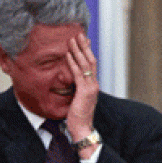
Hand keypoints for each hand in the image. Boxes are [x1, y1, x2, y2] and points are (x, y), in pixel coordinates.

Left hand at [64, 33, 98, 151]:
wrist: (83, 128)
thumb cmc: (78, 116)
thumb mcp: (77, 99)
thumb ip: (77, 89)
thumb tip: (71, 82)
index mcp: (92, 85)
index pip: (91, 64)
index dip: (87, 51)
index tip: (83, 41)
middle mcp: (94, 84)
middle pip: (90, 60)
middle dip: (84, 46)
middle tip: (78, 34)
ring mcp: (90, 87)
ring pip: (85, 64)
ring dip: (78, 51)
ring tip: (72, 39)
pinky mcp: (84, 91)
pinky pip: (78, 74)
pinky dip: (73, 63)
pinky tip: (68, 55)